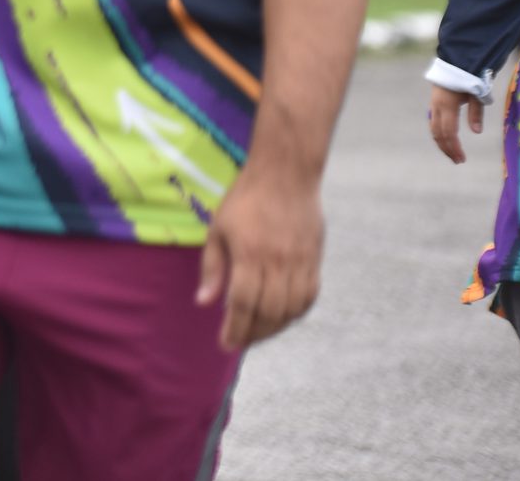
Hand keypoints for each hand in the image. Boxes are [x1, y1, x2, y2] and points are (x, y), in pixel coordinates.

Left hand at [197, 164, 323, 350]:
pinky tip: (282, 317)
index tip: (226, 343)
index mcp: (250, 254)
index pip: (244, 303)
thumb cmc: (245, 200)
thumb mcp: (217, 229)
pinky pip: (309, 297)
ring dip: (275, 328)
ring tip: (258, 333)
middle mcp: (279, 262)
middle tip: (239, 342)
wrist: (285, 176)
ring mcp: (301, 263)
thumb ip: (212, 267)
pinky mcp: (315, 260)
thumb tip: (204, 303)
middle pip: (270, 312)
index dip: (235, 328)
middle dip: (254, 333)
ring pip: (292, 309)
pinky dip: (296, 313)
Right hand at [428, 84, 486, 164]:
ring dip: (442, 143)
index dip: (454, 147)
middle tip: (458, 161)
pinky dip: (439, 134)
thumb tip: (476, 132)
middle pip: (438, 133)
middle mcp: (437, 107)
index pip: (449, 132)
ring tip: (452, 153)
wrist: (457, 61)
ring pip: (434, 129)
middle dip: (447, 148)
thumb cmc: (470, 77)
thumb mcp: (476, 94)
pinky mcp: (434, 103)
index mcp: (447, 105)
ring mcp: (433, 105)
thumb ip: (476, 113)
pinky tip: (447, 139)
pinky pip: (434, 122)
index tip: (462, 159)